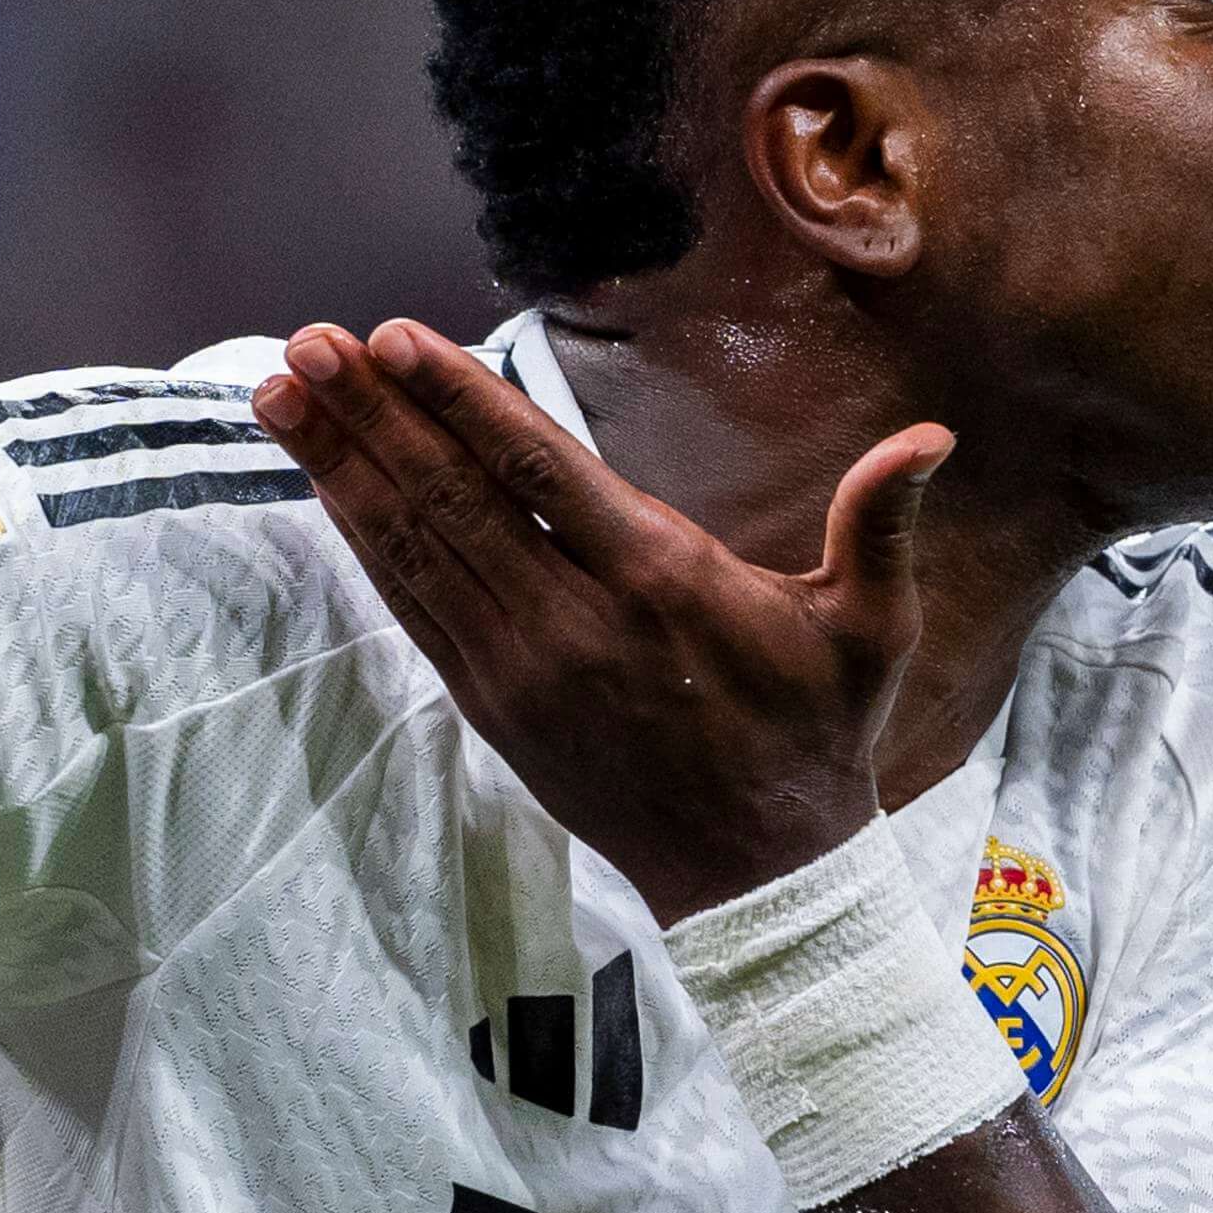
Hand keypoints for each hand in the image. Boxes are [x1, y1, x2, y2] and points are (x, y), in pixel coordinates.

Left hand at [254, 318, 948, 916]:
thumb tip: (929, 437)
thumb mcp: (871, 631)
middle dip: (370, 416)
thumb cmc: (815, 735)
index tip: (392, 339)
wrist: (757, 873)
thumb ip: (879, 526)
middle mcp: (572, 621)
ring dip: (342, 468)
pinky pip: (411, 608)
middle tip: (305, 345)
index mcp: (658, 582)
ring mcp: (520, 667)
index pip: (535, 471)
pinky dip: (362, 541)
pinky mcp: (490, 704)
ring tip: (283, 392)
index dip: (457, 401)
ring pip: (414, 549)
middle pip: (450, 499)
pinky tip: (324, 485)